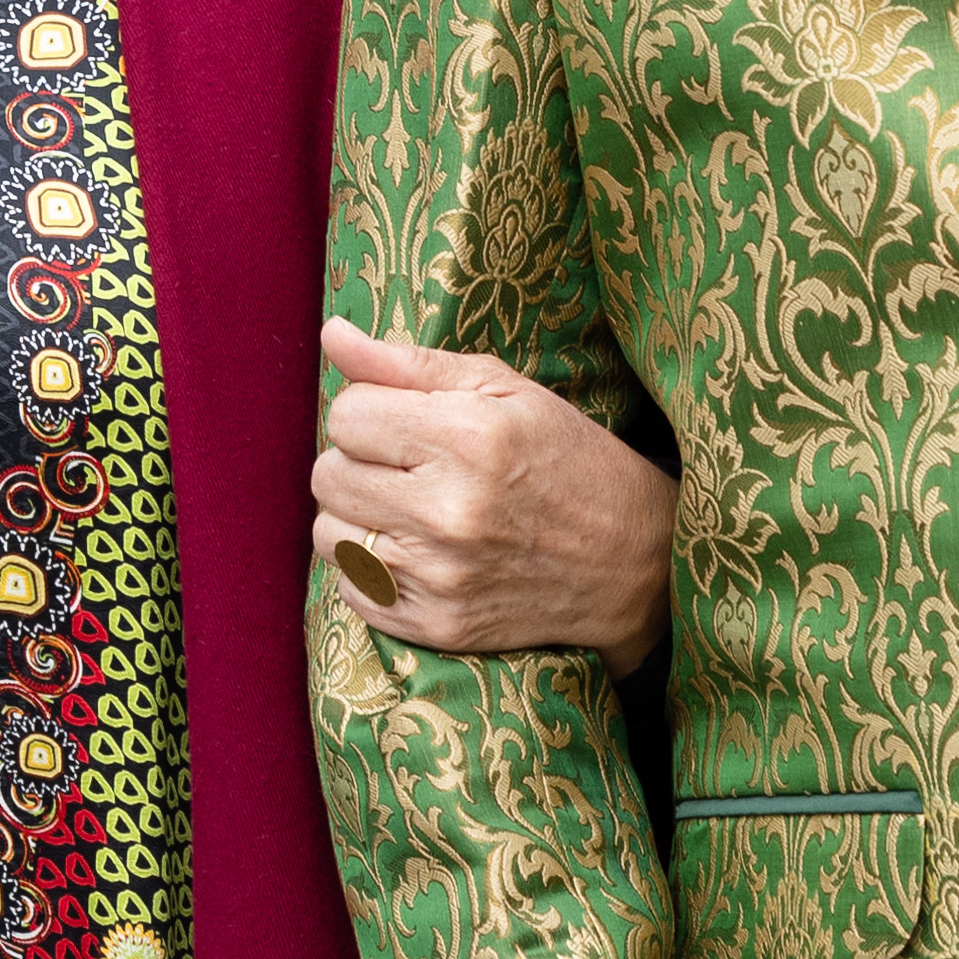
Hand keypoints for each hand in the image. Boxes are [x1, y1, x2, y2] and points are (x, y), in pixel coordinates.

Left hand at [313, 324, 681, 668]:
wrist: (631, 559)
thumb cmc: (564, 457)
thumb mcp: (502, 388)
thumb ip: (408, 363)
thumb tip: (333, 333)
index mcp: (468, 438)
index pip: (346, 415)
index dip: (370, 411)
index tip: (407, 422)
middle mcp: (449, 511)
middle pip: (327, 474)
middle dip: (359, 462)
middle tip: (410, 466)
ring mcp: (440, 576)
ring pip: (329, 533)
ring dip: (359, 517)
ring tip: (412, 508)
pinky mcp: (435, 625)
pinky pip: (351, 589)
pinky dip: (370, 569)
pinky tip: (418, 552)